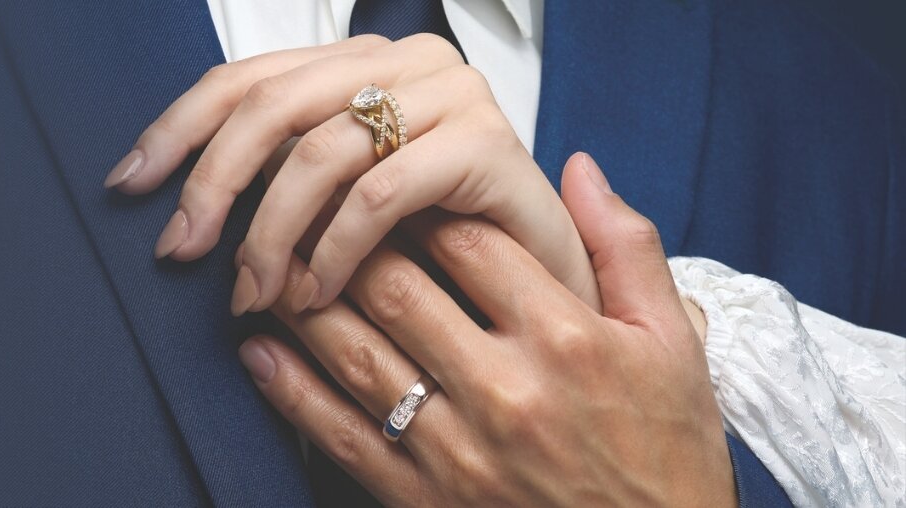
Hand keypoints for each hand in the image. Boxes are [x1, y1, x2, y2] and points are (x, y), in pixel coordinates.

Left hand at [106, 35, 599, 314]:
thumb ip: (288, 179)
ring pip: (318, 151)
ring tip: (254, 291)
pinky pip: (379, 192)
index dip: (179, 129)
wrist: (553, 292)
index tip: (131, 184)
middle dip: (212, 184)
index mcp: (367, 64)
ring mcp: (455, 98)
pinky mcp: (489, 146)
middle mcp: (409, 64)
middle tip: (183, 251)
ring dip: (269, 232)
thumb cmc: (448, 252)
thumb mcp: (350, 202)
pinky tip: (314, 292)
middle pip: (271, 105)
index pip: (249, 77)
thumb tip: (192, 203)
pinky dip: (332, 248)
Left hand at [237, 154, 732, 505]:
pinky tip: (258, 351)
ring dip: (306, 302)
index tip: (389, 176)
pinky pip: (343, 436)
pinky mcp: (424, 498)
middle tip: (313, 206)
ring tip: (275, 264)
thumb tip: (580, 168)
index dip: (419, 199)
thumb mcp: (674, 343)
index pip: (469, 241)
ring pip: (358, 354)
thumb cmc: (667, 448)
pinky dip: (291, 391)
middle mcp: (505, 389)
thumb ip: (627, 249)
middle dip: (348, 241)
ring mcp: (458, 448)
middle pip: (399, 288)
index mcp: (566, 338)